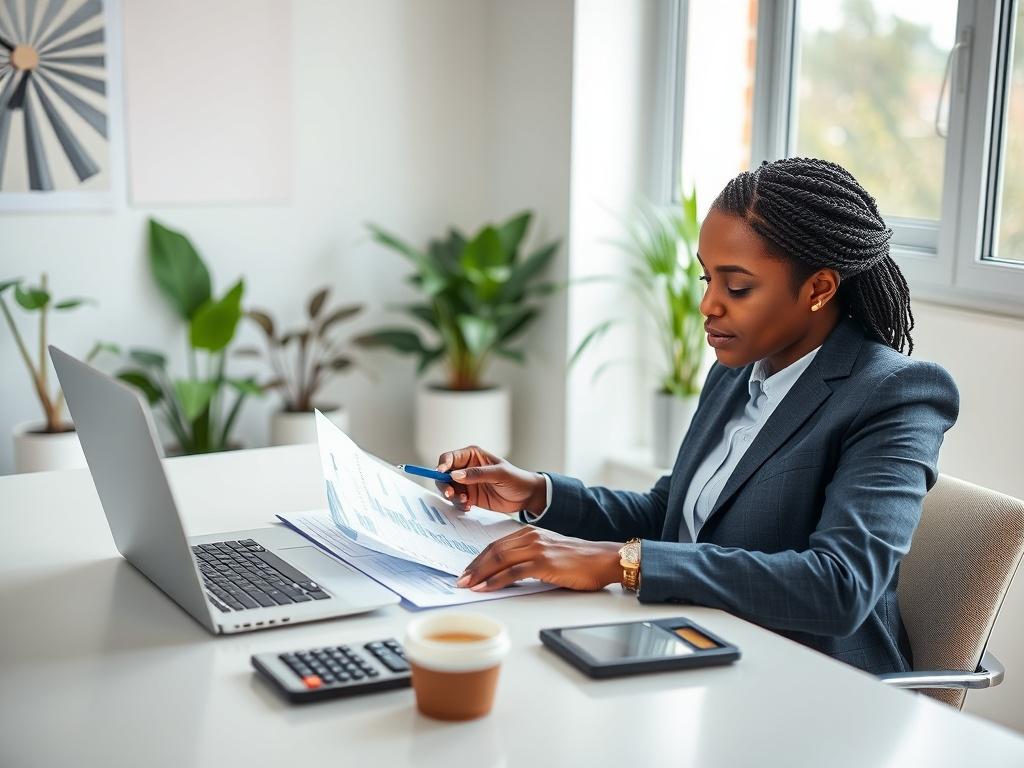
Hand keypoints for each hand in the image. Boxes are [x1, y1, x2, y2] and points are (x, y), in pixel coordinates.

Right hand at [435, 445, 546, 514]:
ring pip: (448, 489)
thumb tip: (455, 475)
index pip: (449, 458)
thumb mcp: (498, 474)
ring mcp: (467, 483)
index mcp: (472, 456)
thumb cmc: (516, 479)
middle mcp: (466, 468)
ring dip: (452, 496)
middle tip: (450, 493)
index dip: (442, 465)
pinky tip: (469, 506)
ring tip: (465, 501)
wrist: (526, 497)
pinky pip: (456, 501)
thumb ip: (477, 474)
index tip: (441, 474)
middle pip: (444, 475)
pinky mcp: (469, 497)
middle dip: (443, 484)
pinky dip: (458, 505)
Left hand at [455, 527, 622, 591]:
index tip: (467, 572)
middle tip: (460, 580)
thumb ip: (528, 557)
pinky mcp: (544, 562)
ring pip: (499, 559)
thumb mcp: (548, 552)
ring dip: (480, 573)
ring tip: (467, 585)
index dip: (478, 559)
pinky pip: (513, 572)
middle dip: (474, 567)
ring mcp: (537, 548)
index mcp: (530, 532)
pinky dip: (495, 580)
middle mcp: (531, 536)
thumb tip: (506, 573)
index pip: (496, 545)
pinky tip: (485, 588)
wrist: (603, 559)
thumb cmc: (578, 560)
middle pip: (493, 550)